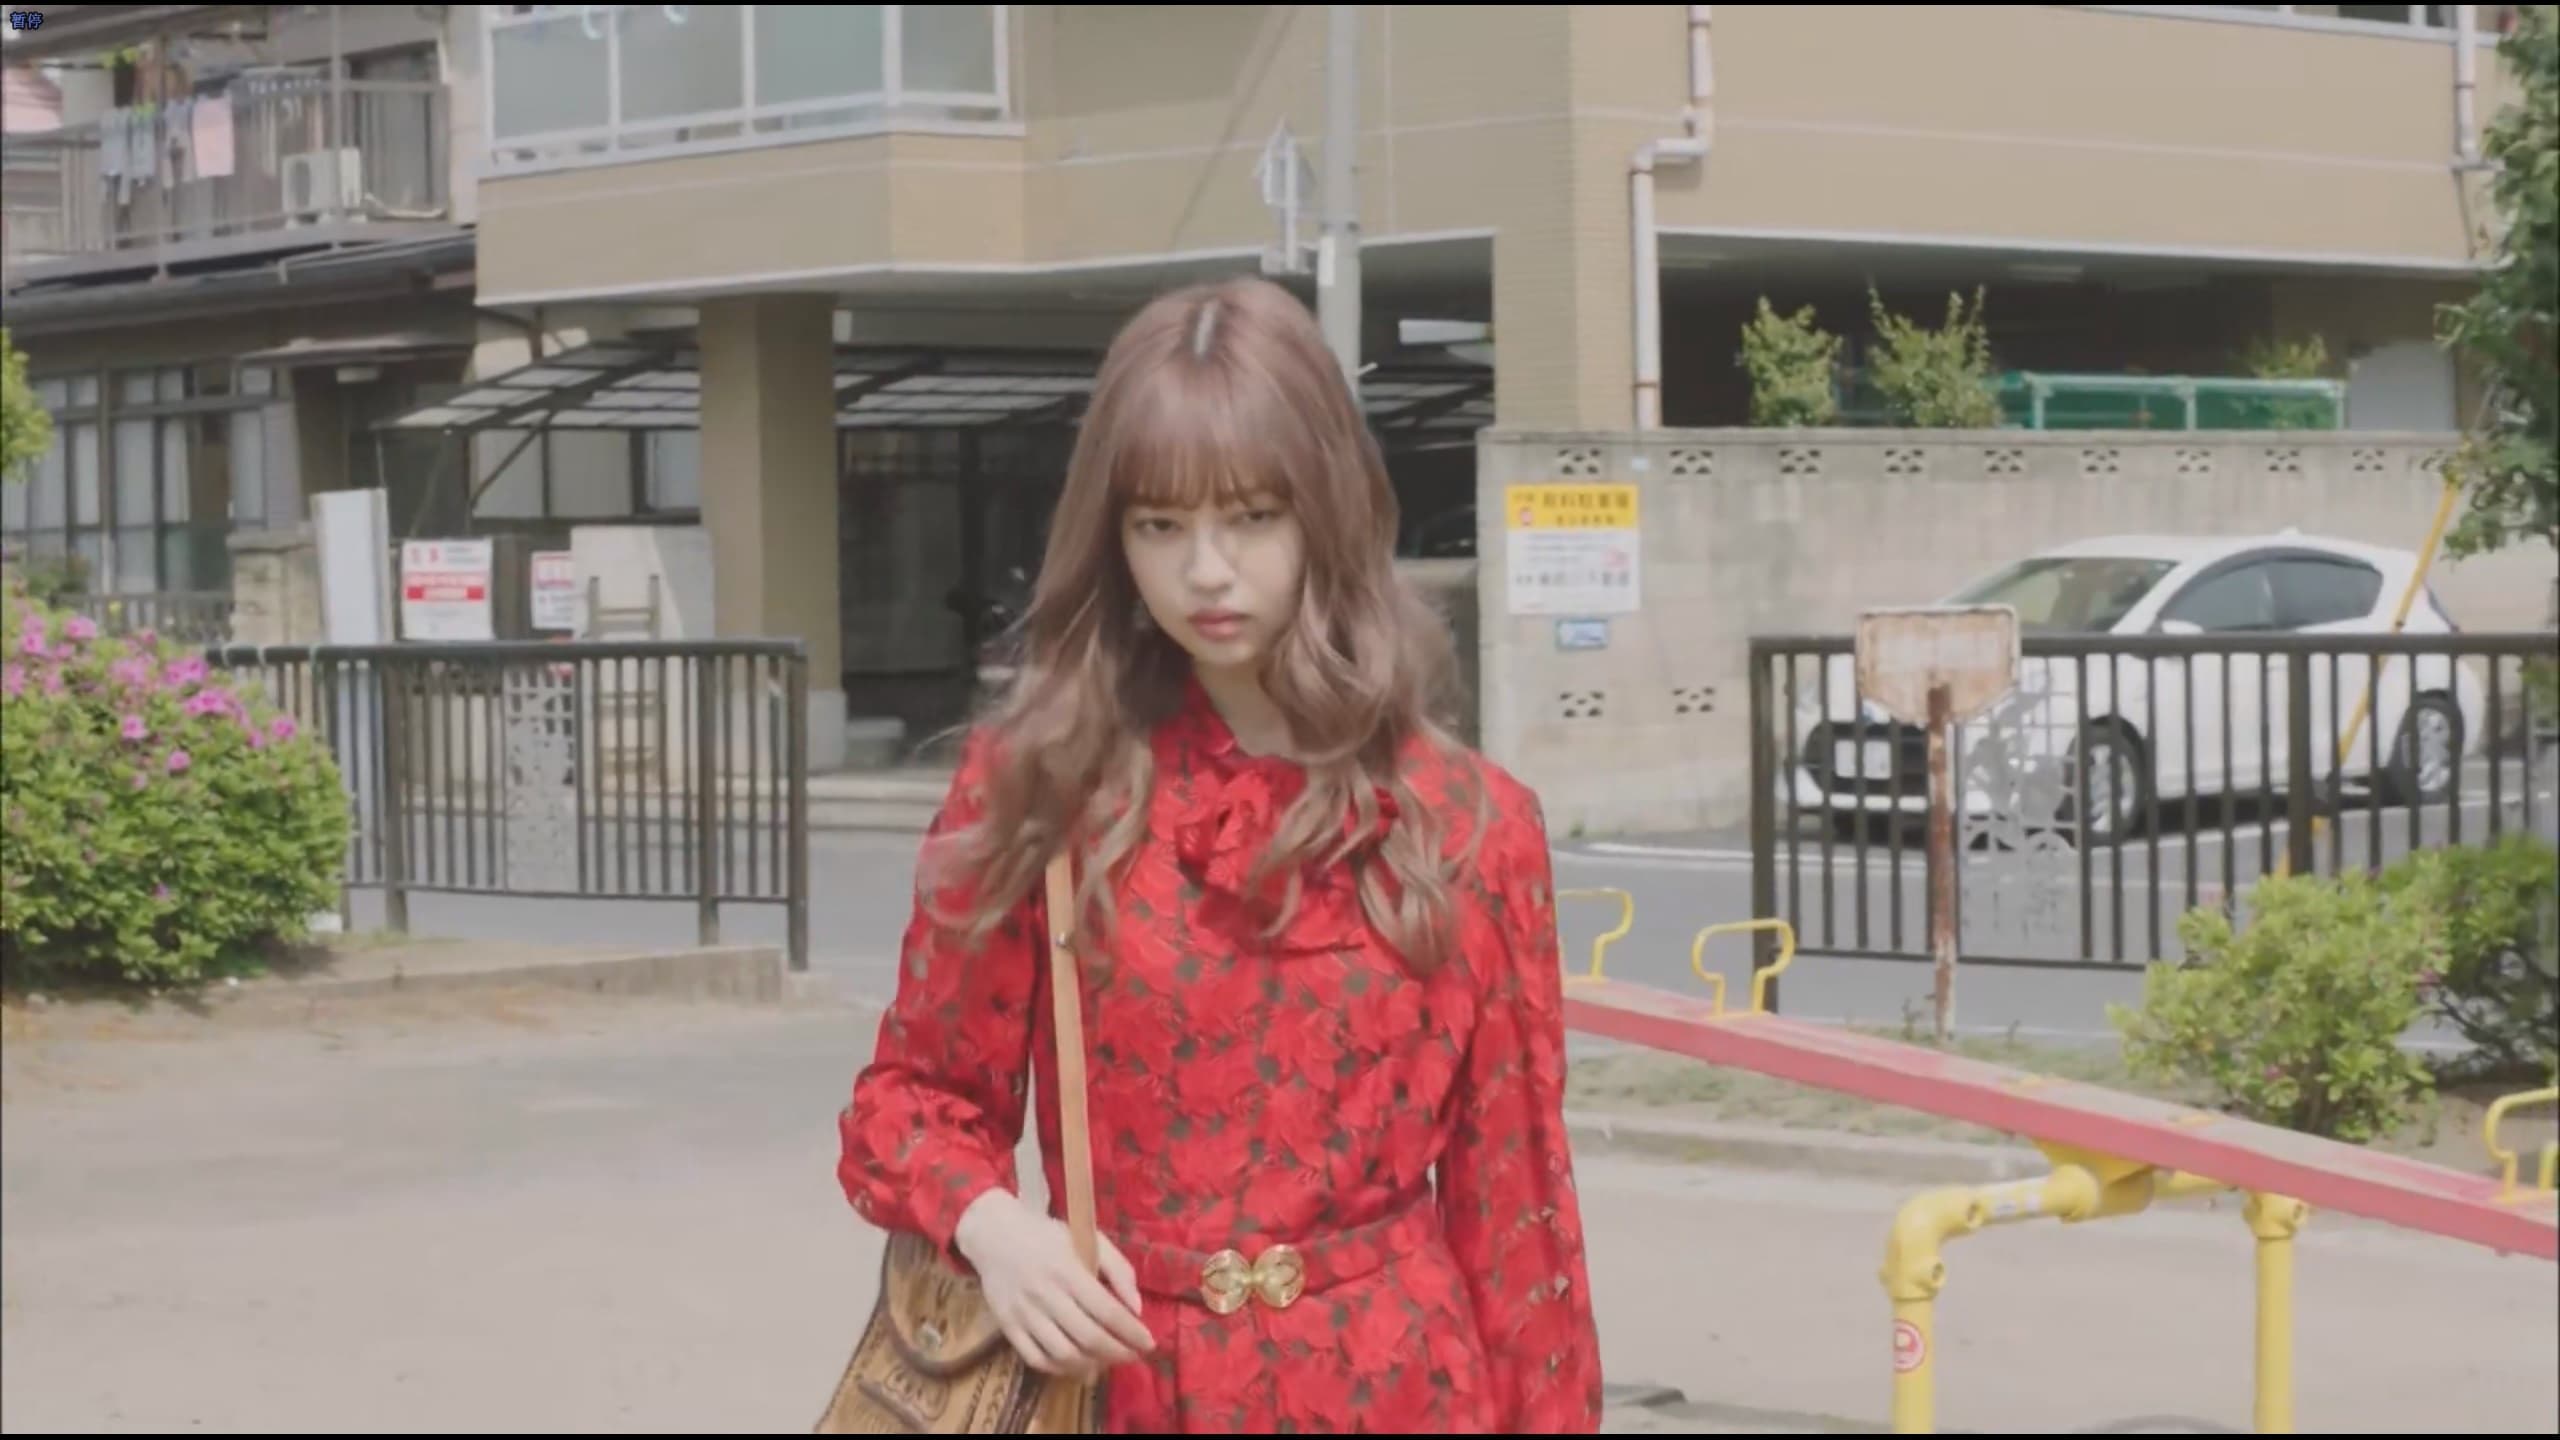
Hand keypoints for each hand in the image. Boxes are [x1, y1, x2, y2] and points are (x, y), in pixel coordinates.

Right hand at [952, 1189, 1152, 1381]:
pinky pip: (1036, 1359)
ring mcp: (1024, 1313)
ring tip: (1107, 1361)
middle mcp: (1045, 1294)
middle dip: (1118, 1353)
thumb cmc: (1048, 1236)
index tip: (1149, 1343)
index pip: (1106, 1310)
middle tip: (1133, 1356)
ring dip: (1092, 1365)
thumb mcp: (1089, 1238)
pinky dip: (1061, 1369)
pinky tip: (1077, 1364)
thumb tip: (1136, 1308)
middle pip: (1088, 1337)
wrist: (995, 1234)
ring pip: (1063, 1354)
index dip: (1131, 1332)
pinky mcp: (1008, 1326)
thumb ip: (1119, 1269)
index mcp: (1067, 1270)